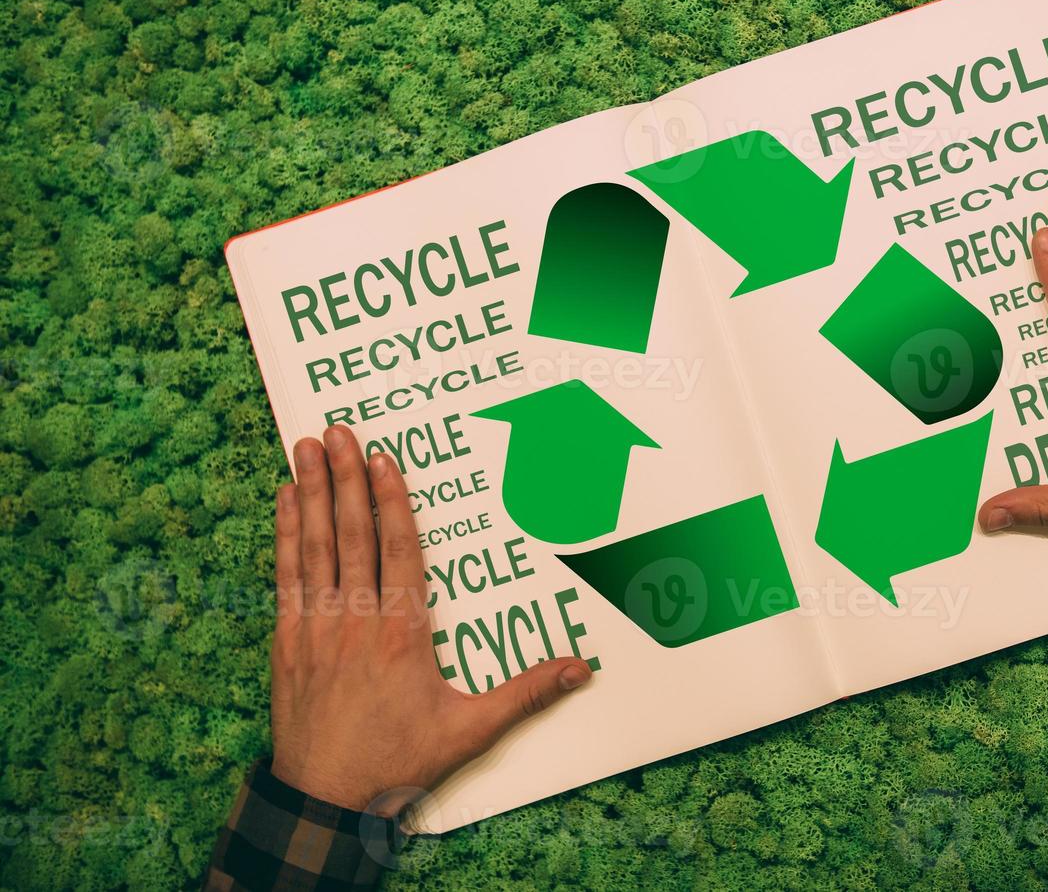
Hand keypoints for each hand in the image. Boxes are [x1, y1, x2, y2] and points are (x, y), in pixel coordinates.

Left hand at [269, 425, 592, 814]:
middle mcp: (355, 620)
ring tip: (306, 448)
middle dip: (343, 479)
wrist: (326, 799)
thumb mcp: (470, 729)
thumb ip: (526, 693)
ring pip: (313, 547)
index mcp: (401, 633)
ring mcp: (316, 627)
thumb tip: (581, 668)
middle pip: (351, 535)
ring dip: (309, 493)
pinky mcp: (288, 640)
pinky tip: (283, 501)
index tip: (382, 460)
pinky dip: (284, 534)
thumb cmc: (397, 761)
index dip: (390, 502)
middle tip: (337, 431)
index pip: (398, 551)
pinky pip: (286, 575)